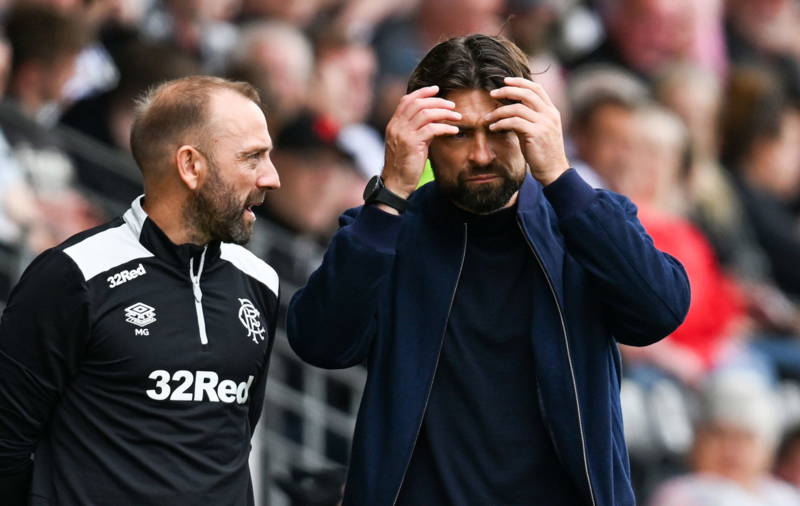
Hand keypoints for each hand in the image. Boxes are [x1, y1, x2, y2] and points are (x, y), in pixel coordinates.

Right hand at [382, 85, 460, 199]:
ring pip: (426, 113)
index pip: (406, 100)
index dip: (422, 92)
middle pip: (418, 103)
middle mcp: (396, 126)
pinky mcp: (412, 144)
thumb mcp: (408, 143)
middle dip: (437, 101)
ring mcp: (403, 134)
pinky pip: (432, 129)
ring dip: (444, 112)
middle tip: (452, 104)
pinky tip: (454, 131)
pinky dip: (445, 127)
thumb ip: (417, 130)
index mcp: (394, 124)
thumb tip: (433, 120)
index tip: (436, 89)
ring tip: (457, 116)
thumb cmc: (404, 165)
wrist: (396, 183)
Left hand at [484, 77, 569, 185]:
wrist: (553, 171)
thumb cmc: (542, 152)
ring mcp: (544, 124)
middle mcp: (550, 115)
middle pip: (527, 93)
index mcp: (552, 111)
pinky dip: (500, 123)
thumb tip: (508, 107)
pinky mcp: (536, 134)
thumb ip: (527, 117)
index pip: (537, 89)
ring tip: (487, 117)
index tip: (505, 81)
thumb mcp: (537, 130)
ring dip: (498, 111)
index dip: (520, 82)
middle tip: (492, 93)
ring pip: (517, 108)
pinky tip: (493, 127)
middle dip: (507, 91)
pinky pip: (514, 122)